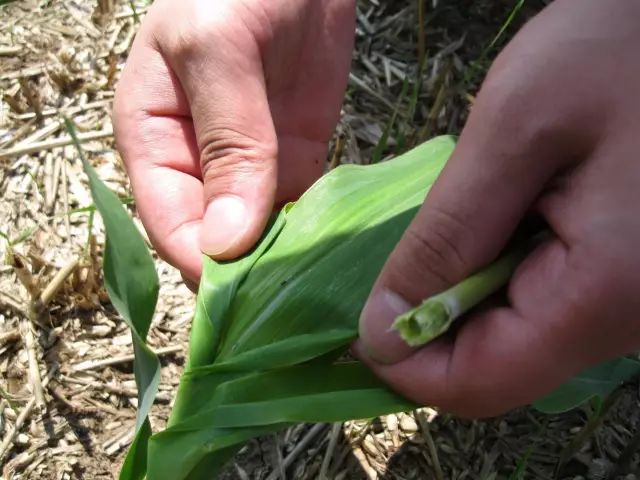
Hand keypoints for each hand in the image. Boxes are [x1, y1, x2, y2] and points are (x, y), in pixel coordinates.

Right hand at [114, 0, 354, 283]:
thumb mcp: (218, 51)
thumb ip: (226, 142)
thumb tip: (224, 242)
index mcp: (153, 139)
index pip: (168, 222)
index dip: (200, 262)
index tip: (240, 300)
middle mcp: (196, 164)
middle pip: (213, 239)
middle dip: (244, 276)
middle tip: (287, 314)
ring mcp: (249, 168)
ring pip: (258, 236)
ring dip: (283, 267)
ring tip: (316, 301)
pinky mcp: (295, 163)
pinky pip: (299, 214)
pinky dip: (313, 241)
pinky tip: (334, 267)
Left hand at [357, 0, 639, 416]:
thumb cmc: (619, 52)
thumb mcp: (516, 130)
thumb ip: (445, 236)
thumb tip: (380, 329)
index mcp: (603, 295)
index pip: (479, 383)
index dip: (404, 366)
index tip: (357, 323)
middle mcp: (627, 321)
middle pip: (497, 366)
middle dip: (430, 324)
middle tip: (403, 255)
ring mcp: (630, 305)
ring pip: (517, 337)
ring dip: (464, 294)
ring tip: (464, 219)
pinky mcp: (624, 279)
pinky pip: (545, 304)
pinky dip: (500, 273)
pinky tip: (501, 217)